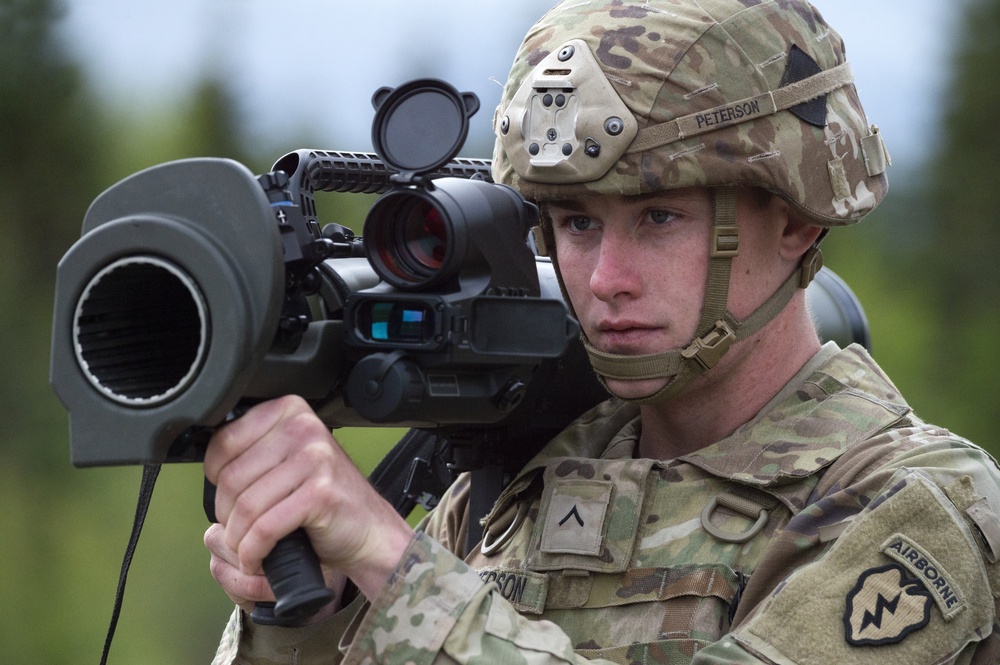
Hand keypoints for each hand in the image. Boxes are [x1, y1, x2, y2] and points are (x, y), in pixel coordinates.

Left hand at [203, 395, 414, 600]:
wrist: (368, 530)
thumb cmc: (323, 499)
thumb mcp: (287, 459)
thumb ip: (254, 449)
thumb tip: (204, 457)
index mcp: (290, 411)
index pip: (224, 441)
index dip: (215, 479)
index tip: (228, 498)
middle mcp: (303, 427)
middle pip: (231, 478)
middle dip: (226, 516)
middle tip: (239, 531)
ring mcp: (315, 459)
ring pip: (245, 506)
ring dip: (238, 540)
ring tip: (246, 549)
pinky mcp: (320, 493)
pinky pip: (265, 528)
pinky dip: (253, 552)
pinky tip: (257, 559)